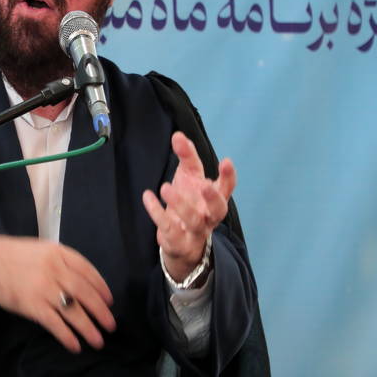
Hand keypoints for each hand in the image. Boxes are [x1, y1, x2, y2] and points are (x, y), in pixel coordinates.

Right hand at [0, 235, 115, 352]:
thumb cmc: (15, 257)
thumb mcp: (43, 250)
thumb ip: (63, 262)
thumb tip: (85, 282)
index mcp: (59, 253)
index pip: (88, 271)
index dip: (101, 288)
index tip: (109, 301)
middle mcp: (55, 270)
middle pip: (85, 293)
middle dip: (101, 311)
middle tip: (111, 325)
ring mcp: (44, 289)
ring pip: (73, 311)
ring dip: (88, 328)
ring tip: (98, 341)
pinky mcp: (32, 306)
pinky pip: (55, 323)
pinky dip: (67, 336)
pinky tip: (75, 345)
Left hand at [141, 131, 236, 282]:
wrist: (180, 241)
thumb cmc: (189, 202)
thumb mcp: (188, 177)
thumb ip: (186, 157)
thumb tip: (178, 136)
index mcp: (215, 198)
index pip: (227, 188)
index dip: (228, 176)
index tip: (226, 161)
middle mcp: (209, 216)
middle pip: (219, 210)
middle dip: (213, 198)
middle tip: (205, 186)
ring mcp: (195, 230)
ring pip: (193, 220)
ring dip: (180, 204)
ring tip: (165, 187)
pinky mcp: (178, 241)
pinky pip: (169, 228)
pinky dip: (157, 213)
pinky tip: (148, 197)